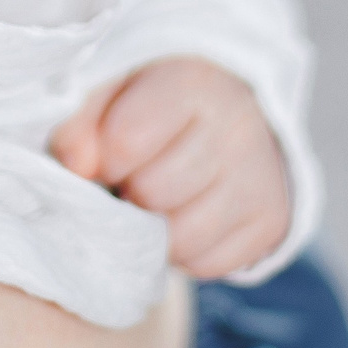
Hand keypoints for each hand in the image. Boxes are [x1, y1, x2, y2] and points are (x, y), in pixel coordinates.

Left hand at [51, 56, 291, 279]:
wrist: (227, 115)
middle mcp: (238, 127)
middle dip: (130, 193)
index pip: (125, 142)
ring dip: (155, 230)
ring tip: (157, 200)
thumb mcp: (110, 91)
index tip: (111, 152)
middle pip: (151, 194)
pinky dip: (184, 252)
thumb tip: (76, 165)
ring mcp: (261, 177)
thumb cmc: (153, 104)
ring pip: (180, 239)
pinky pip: (206, 264)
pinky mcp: (272, 222)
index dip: (104, 158)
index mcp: (193, 83)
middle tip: (136, 177)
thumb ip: (79, 119)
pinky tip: (184, 217)